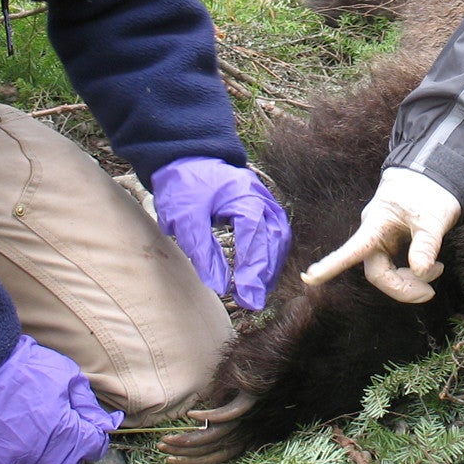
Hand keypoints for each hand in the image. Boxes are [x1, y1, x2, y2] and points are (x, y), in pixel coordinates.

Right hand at [0, 334, 122, 463]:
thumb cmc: (26, 366)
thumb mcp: (66, 375)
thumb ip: (87, 403)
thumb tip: (105, 423)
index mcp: (63, 433)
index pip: (93, 448)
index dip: (96, 436)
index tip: (90, 427)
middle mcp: (38, 453)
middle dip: (71, 452)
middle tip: (63, 429)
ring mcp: (9, 458)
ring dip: (40, 451)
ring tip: (31, 424)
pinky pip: (2, 463)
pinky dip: (8, 450)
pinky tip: (6, 428)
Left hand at [151, 156, 292, 310]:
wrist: (187, 159)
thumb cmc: (184, 186)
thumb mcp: (184, 219)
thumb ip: (203, 252)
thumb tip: (220, 286)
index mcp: (242, 195)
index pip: (254, 236)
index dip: (252, 269)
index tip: (245, 297)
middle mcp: (261, 197)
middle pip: (273, 240)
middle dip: (264, 275)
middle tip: (252, 303)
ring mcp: (266, 201)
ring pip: (279, 239)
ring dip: (270, 269)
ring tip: (257, 294)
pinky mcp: (264, 208)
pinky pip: (276, 235)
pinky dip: (270, 258)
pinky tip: (261, 276)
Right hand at [301, 167, 460, 302]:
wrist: (432, 174)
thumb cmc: (430, 191)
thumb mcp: (434, 217)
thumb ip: (427, 244)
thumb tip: (420, 272)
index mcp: (377, 224)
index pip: (353, 249)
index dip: (331, 265)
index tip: (310, 277)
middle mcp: (374, 233)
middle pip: (377, 272)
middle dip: (401, 286)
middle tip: (429, 292)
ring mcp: (382, 239)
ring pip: (386, 271)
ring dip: (409, 280)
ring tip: (437, 269)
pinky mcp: (391, 242)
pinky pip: (395, 265)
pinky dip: (413, 272)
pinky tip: (431, 267)